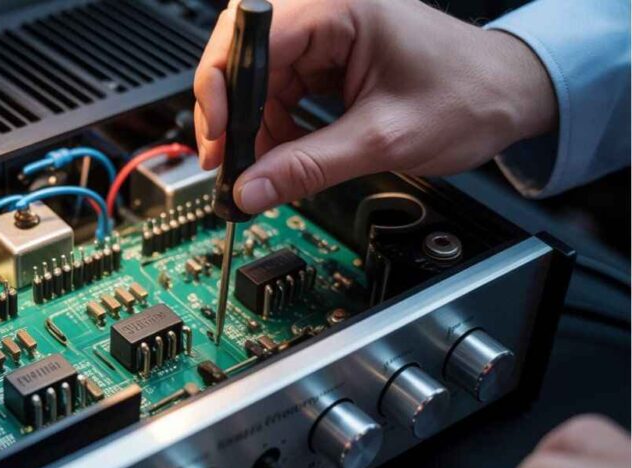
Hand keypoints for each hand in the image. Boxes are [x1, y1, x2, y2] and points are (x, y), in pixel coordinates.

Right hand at [194, 0, 557, 213]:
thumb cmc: (469, 95)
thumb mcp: (383, 140)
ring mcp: (325, 30)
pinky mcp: (327, 55)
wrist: (509, 95)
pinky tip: (283, 150)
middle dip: (229, 109)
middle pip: (242, 52)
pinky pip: (278, 85)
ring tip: (263, 165)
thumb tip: (251, 189)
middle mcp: (326, 8)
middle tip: (226, 160)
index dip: (221, 91)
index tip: (216, 142)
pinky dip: (272, 122)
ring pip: (255, 74)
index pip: (251, 38)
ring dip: (250, 122)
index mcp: (340, 6)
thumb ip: (309, 167)